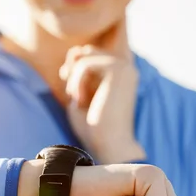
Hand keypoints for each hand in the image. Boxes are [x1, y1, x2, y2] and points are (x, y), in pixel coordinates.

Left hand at [61, 19, 144, 162]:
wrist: (108, 145)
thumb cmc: (93, 127)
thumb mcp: (80, 95)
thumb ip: (77, 73)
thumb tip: (76, 50)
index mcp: (118, 74)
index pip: (90, 53)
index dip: (73, 65)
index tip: (70, 88)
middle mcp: (126, 67)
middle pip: (86, 50)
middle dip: (72, 68)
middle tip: (72, 93)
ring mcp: (125, 67)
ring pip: (85, 56)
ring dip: (74, 78)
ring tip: (78, 99)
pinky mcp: (120, 70)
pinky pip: (86, 64)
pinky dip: (77, 82)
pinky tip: (81, 99)